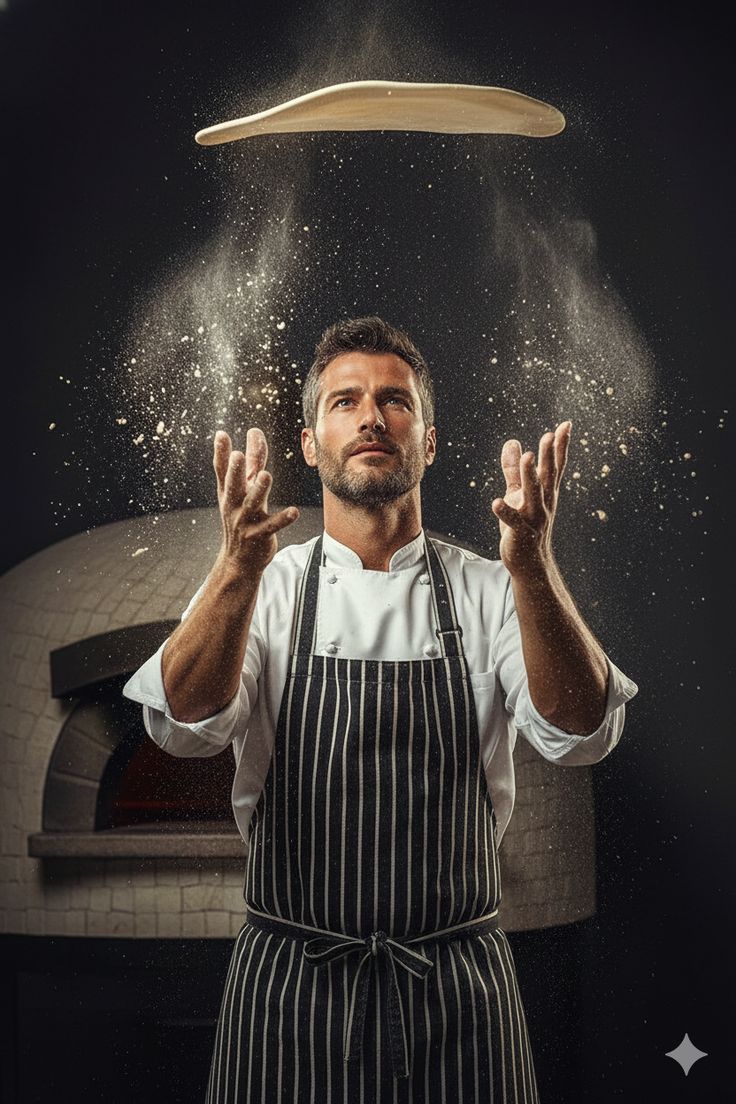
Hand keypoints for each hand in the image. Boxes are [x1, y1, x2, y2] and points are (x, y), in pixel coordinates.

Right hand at [213, 427, 299, 574]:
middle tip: (238, 455)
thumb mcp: (244, 489)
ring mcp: (245, 522)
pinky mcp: (259, 536)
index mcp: (228, 493)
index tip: (221, 434)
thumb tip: (255, 431)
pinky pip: (271, 527)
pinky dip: (282, 519)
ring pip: (252, 504)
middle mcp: (234, 505)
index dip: (221, 454)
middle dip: (235, 471)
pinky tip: (294, 511)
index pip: (222, 471)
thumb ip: (253, 460)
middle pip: (233, 486)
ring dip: (259, 490)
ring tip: (266, 475)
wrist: (238, 560)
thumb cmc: (242, 518)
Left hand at [491, 421, 571, 577]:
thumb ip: (513, 469)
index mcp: (546, 493)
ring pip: (533, 495)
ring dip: (530, 476)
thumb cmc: (524, 524)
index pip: (555, 466)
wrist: (530, 563)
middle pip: (548, 476)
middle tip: (550, 435)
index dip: (560, 446)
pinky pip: (512, 521)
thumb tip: (512, 441)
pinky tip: (496, 502)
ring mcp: (534, 519)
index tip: (566, 425)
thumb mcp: (518, 493)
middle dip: (549, 456)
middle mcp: (544, 504)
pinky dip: (505, 512)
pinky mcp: (520, 534)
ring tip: (528, 456)